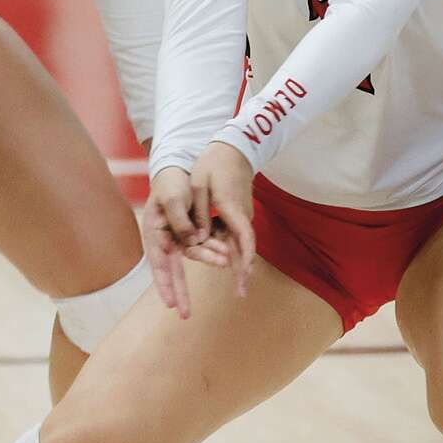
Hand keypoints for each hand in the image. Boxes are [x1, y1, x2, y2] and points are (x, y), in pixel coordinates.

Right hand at [143, 166, 230, 318]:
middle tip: (185, 315)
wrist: (178, 169)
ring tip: (225, 263)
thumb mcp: (173, 198)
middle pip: (172, 271)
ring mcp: (178, 238)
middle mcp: (164, 240)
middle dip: (179, 292)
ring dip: (208, 260)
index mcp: (154, 233)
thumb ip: (181, 221)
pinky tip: (226, 254)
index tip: (169, 303)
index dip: (163, 284)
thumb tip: (192, 241)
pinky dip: (213, 250)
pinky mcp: (190, 233)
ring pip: (193, 256)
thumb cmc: (169, 182)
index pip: (158, 264)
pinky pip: (203, 245)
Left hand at [188, 142, 255, 298]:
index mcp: (232, 209)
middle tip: (240, 293)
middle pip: (244, 247)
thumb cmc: (213, 164)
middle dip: (243, 270)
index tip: (245, 278)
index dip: (245, 260)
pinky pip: (233, 233)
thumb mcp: (200, 187)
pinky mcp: (238, 213)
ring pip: (238, 242)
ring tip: (236, 284)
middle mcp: (242, 215)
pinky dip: (228, 247)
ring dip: (234, 260)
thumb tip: (197, 239)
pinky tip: (219, 257)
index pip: (245, 239)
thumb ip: (198, 214)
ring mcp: (242, 214)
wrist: (233, 148)